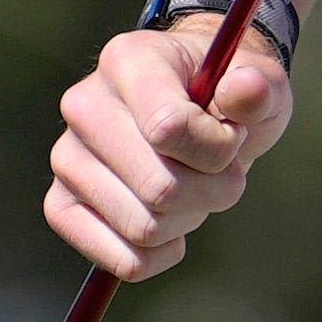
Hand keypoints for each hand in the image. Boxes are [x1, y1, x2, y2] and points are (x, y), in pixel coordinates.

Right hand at [42, 17, 292, 281]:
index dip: (218, 148)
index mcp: (127, 61)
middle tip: (224, 171)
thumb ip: (259, 88)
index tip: (233, 134)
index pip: (169, 128)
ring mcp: (67, 158)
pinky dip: (160, 254)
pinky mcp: (61, 205)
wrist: (196, 116)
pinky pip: (122, 260)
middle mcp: (83, 105)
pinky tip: (171, 225)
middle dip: (212, 190)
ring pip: (144, 227)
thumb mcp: (259, 84)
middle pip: (159, 187)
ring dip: (189, 219)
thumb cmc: (225, 98)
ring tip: (194, 187)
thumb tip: (247, 90)